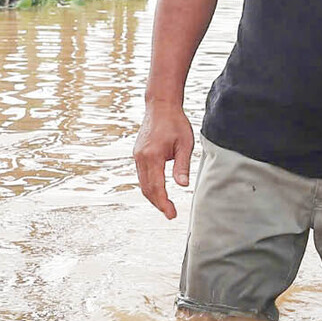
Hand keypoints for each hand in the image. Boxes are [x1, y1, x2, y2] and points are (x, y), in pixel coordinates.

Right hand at [133, 102, 195, 219]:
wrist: (160, 106)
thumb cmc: (175, 123)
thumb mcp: (185, 144)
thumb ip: (182, 166)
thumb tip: (182, 186)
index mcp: (152, 156)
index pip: (156, 187)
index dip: (164, 204)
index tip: (172, 214)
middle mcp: (141, 158)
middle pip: (147, 189)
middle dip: (158, 204)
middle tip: (171, 214)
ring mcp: (137, 156)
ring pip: (142, 184)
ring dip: (153, 196)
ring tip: (166, 206)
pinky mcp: (137, 154)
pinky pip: (141, 175)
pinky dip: (150, 186)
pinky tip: (159, 191)